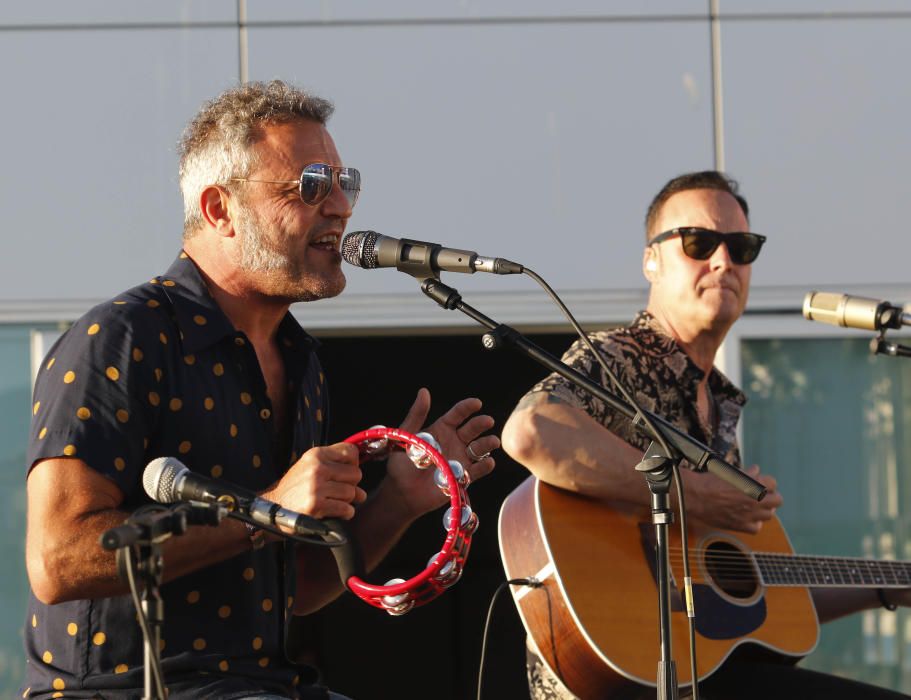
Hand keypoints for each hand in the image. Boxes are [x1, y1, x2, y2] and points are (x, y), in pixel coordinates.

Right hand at [261, 442, 365, 519]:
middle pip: (355, 473)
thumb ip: (334, 465)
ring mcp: (316, 486)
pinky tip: (336, 512)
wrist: (271, 509)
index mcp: (316, 454)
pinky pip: (346, 508)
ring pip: (352, 492)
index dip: (353, 463)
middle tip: (340, 491)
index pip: (350, 451)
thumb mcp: (309, 467)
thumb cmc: (294, 488)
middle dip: (352, 484)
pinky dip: (346, 513)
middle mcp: (317, 468)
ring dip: (348, 501)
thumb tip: (361, 472)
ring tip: (335, 501)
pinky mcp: (316, 505)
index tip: (347, 473)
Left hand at [385, 388, 498, 517]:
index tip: (476, 403)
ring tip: (492, 442)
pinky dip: (485, 466)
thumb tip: (424, 391)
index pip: (458, 414)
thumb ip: (417, 414)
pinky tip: (488, 462)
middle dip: (481, 423)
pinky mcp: (463, 477)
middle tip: (487, 421)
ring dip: (487, 443)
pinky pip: (478, 470)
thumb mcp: (407, 435)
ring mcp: (460, 459)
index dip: (467, 407)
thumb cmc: (401, 463)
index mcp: (442, 429)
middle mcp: (455, 441)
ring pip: (479, 448)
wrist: (402, 492)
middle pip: (473, 429)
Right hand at [686, 464, 782, 533]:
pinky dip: (754, 523)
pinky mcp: (741, 525)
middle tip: (762, 495)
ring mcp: (750, 514)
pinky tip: (747, 518)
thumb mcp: (730, 472)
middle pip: (777, 500)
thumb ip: (746, 473)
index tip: (760, 482)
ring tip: (754, 506)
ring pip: (769, 515)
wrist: (694, 496)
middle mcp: (755, 500)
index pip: (773, 483)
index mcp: (754, 484)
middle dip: (771, 496)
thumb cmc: (709, 481)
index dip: (766, 482)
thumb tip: (755, 470)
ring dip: (763, 510)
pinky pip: (756, 528)